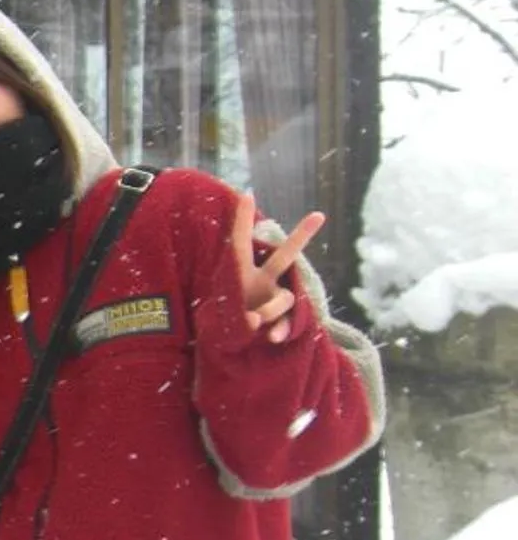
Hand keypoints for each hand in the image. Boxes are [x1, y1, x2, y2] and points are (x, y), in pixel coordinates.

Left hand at [233, 194, 324, 343]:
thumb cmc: (224, 322)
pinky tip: (271, 338)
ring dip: (266, 312)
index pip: (241, 244)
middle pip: (283, 258)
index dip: (243, 221)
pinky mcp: (281, 319)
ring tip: (251, 323)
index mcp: (241, 274)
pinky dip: (279, 330)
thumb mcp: (221, 314)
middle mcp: (261, 282)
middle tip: (318, 216)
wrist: (231, 345)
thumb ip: (239, 315)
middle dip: (300, 237)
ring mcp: (273, 299)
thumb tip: (257, 324)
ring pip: (283, 298)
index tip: (248, 194)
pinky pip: (286, 322)